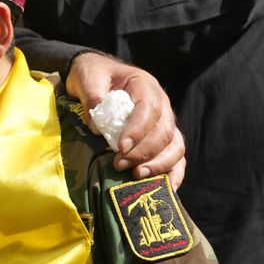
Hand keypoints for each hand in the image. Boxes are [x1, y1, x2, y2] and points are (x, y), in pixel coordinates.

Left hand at [66, 51, 185, 188]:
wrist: (99, 75)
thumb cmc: (94, 74)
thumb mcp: (87, 77)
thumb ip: (92, 96)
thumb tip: (96, 127)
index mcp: (144, 86)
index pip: (149, 109)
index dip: (138, 130)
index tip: (120, 147)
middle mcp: (161, 104)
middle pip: (163, 131)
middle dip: (143, 152)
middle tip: (119, 165)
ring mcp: (164, 122)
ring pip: (174, 146)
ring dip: (159, 164)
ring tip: (137, 175)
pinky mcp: (162, 138)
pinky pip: (176, 157)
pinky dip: (174, 173)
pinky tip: (167, 188)